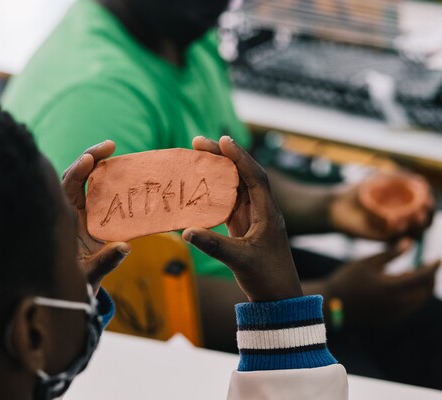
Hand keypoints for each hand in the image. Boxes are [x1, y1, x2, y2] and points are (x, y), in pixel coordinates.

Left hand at [61, 141, 130, 294]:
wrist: (74, 291)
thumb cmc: (77, 281)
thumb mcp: (90, 274)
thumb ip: (106, 261)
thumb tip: (125, 247)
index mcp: (63, 221)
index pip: (66, 189)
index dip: (77, 171)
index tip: (89, 158)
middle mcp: (69, 211)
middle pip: (75, 176)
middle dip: (90, 158)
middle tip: (110, 145)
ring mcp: (80, 212)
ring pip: (86, 181)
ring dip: (98, 164)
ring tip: (112, 148)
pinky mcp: (92, 216)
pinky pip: (98, 191)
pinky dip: (108, 178)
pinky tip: (121, 168)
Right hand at [183, 136, 302, 302]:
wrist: (279, 298)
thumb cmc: (268, 278)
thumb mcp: (240, 261)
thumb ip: (214, 245)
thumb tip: (185, 232)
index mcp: (268, 212)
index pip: (255, 176)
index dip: (239, 157)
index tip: (222, 140)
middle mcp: (262, 209)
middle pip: (243, 174)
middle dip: (223, 156)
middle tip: (198, 142)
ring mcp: (253, 217)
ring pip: (236, 185)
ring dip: (218, 170)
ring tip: (197, 155)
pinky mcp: (245, 226)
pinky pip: (229, 201)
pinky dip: (215, 190)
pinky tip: (201, 184)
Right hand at [324, 241, 439, 328]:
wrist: (331, 305)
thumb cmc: (347, 279)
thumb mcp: (367, 262)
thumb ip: (391, 253)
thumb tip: (410, 242)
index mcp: (392, 288)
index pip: (422, 276)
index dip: (432, 266)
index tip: (438, 258)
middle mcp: (397, 304)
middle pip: (424, 291)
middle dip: (429, 278)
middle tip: (427, 266)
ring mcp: (394, 315)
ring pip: (418, 301)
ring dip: (421, 288)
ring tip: (411, 273)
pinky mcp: (389, 321)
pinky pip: (408, 308)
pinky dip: (411, 297)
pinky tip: (401, 286)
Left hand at [329, 173, 433, 240]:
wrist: (335, 205)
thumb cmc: (358, 190)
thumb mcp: (380, 179)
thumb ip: (400, 177)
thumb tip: (421, 181)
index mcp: (405, 207)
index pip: (426, 209)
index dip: (430, 205)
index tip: (428, 197)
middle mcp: (402, 221)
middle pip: (425, 224)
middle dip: (429, 217)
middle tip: (426, 207)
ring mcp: (392, 231)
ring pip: (413, 234)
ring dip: (418, 226)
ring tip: (416, 215)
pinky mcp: (381, 239)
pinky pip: (394, 238)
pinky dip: (398, 231)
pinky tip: (397, 221)